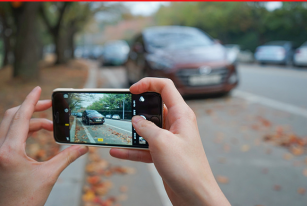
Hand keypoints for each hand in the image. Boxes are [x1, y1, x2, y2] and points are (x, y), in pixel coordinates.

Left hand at [0, 86, 87, 205]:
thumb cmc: (25, 199)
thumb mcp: (49, 175)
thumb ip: (67, 157)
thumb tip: (83, 148)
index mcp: (9, 151)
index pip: (21, 117)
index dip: (31, 101)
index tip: (38, 89)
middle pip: (12, 116)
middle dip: (32, 108)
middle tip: (49, 106)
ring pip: (11, 125)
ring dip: (31, 121)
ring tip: (50, 126)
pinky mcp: (1, 157)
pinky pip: (10, 135)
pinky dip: (25, 130)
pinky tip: (38, 133)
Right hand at [110, 78, 229, 205]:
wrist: (195, 195)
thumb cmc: (187, 169)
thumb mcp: (161, 143)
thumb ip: (146, 127)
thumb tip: (136, 120)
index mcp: (181, 114)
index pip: (165, 87)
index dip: (148, 83)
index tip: (133, 90)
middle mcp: (176, 124)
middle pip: (155, 107)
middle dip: (138, 108)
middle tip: (124, 111)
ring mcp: (170, 138)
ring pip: (148, 128)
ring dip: (133, 131)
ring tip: (118, 132)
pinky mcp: (164, 152)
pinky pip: (145, 146)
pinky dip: (133, 148)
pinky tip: (119, 151)